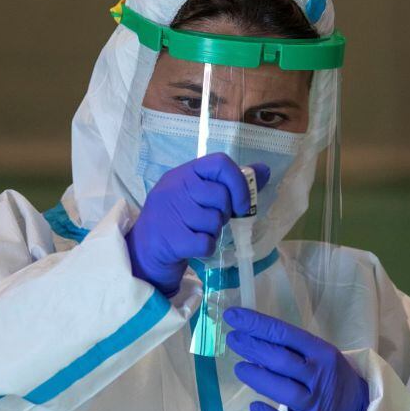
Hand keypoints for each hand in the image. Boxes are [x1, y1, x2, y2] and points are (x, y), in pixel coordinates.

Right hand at [126, 154, 268, 295]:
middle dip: (223, 214)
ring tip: (196, 231)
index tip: (243, 204)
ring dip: (212, 232)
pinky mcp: (172, 239)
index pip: (219, 163)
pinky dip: (206, 247)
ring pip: (215, 222)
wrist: (145, 248)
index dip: (238, 183)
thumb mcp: (200, 193)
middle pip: (221, 197)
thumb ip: (232, 182)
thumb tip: (264, 170)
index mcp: (185, 173)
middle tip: (210, 220)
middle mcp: (176, 187)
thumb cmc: (178, 217)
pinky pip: (206, 243)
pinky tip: (192, 245)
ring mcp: (171, 212)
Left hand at [225, 307, 368, 410]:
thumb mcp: (318, 354)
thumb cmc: (328, 374)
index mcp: (322, 352)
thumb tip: (250, 339)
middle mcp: (319, 376)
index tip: (233, 316)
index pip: (285, 334)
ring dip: (258, 378)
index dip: (257, 324)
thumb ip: (290, 349)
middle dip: (253, 348)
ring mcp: (315, 403)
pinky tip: (254, 407)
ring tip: (240, 368)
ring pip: (284, 392)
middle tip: (233, 339)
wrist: (355, 408)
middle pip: (282, 361)